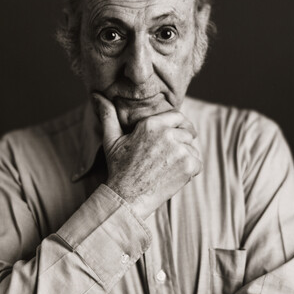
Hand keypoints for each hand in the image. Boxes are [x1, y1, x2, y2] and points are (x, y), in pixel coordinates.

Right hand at [93, 93, 201, 219]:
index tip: (179, 134)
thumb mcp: (111, 139)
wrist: (127, 197)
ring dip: (185, 158)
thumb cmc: (118, 169)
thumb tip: (96, 96)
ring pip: (193, 148)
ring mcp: (179, 149)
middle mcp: (167, 133)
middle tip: (169, 158)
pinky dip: (190, 170)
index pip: (178, 116)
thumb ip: (108, 115)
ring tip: (168, 168)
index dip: (180, 126)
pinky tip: (173, 176)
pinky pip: (197, 162)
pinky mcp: (188, 165)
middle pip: (188, 133)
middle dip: (182, 143)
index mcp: (151, 124)